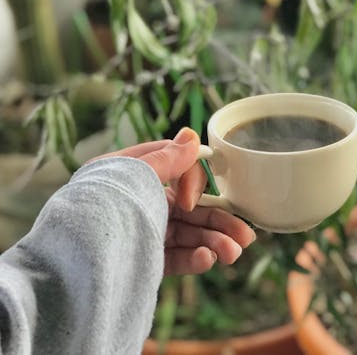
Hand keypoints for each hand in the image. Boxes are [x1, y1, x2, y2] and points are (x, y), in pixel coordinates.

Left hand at [92, 128, 255, 274]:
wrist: (72, 259)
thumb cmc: (104, 205)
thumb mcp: (138, 173)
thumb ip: (169, 157)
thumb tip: (192, 135)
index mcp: (134, 173)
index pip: (177, 169)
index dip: (194, 182)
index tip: (190, 199)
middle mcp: (141, 200)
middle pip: (189, 208)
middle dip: (218, 220)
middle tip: (246, 235)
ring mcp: (142, 230)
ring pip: (186, 234)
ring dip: (213, 242)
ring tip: (234, 254)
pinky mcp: (142, 259)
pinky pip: (173, 257)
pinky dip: (193, 257)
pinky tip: (209, 259)